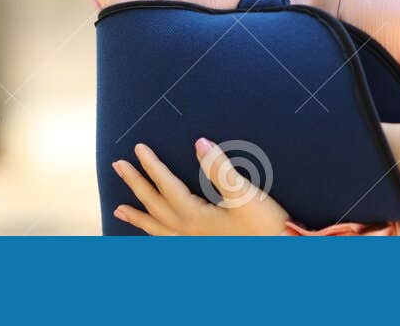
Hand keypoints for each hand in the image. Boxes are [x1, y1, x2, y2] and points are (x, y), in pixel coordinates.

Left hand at [111, 138, 290, 234]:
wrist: (282, 257)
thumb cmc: (264, 228)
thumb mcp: (243, 195)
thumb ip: (219, 169)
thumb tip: (199, 143)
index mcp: (194, 217)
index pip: (166, 186)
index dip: (151, 165)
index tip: (138, 148)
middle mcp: (188, 233)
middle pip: (154, 206)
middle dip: (135, 185)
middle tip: (117, 166)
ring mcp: (194, 246)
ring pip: (158, 230)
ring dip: (139, 218)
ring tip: (119, 210)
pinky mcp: (204, 251)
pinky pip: (170, 244)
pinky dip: (158, 237)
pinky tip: (155, 236)